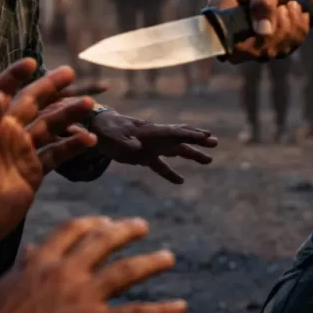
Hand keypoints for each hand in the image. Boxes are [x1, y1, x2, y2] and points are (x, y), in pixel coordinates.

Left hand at [0, 63, 107, 173]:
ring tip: (88, 105)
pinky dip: (73, 146)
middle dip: (50, 87)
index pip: (2, 92)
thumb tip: (1, 96)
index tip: (31, 61)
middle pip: (32, 104)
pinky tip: (90, 140)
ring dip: (68, 115)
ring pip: (50, 126)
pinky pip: (57, 154)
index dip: (14, 76)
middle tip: (70, 72)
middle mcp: (8, 133)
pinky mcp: (35, 171)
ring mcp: (23, 152)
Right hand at [0, 217, 185, 312]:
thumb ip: (24, 266)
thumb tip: (33, 250)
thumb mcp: (4, 284)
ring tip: (168, 258)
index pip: (73, 230)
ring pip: (126, 271)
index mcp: (43, 260)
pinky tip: (180, 307)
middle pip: (104, 241)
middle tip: (142, 227)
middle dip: (126, 231)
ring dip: (151, 262)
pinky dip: (162, 310)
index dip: (93, 224)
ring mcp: (84, 295)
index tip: (105, 222)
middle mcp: (67, 270)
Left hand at [92, 112, 217, 183]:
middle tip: (215, 142)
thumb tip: (138, 148)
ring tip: (209, 160)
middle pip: (180, 139)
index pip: (174, 132)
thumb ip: (126, 143)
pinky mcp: (144, 156)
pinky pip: (160, 166)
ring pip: (175, 150)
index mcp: (150, 131)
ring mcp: (151, 147)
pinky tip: (181, 181)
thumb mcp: (114, 137)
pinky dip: (170, 173)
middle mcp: (155, 138)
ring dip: (192, 154)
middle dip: (197, 140)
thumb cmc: (106, 131)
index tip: (206, 136)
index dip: (190, 134)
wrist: (97, 130)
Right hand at [209, 0, 311, 61]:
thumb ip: (263, 2)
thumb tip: (263, 32)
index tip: (270, 20)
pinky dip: (298, 31)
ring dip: (289, 29)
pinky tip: (297, 13)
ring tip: (292, 5)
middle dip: (276, 31)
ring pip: (270, 52)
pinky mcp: (267, 45)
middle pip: (250, 51)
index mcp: (221, 10)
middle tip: (286, 7)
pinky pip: (286, 49)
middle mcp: (231, 30)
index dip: (247, 41)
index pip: (224, 40)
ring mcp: (249, 40)